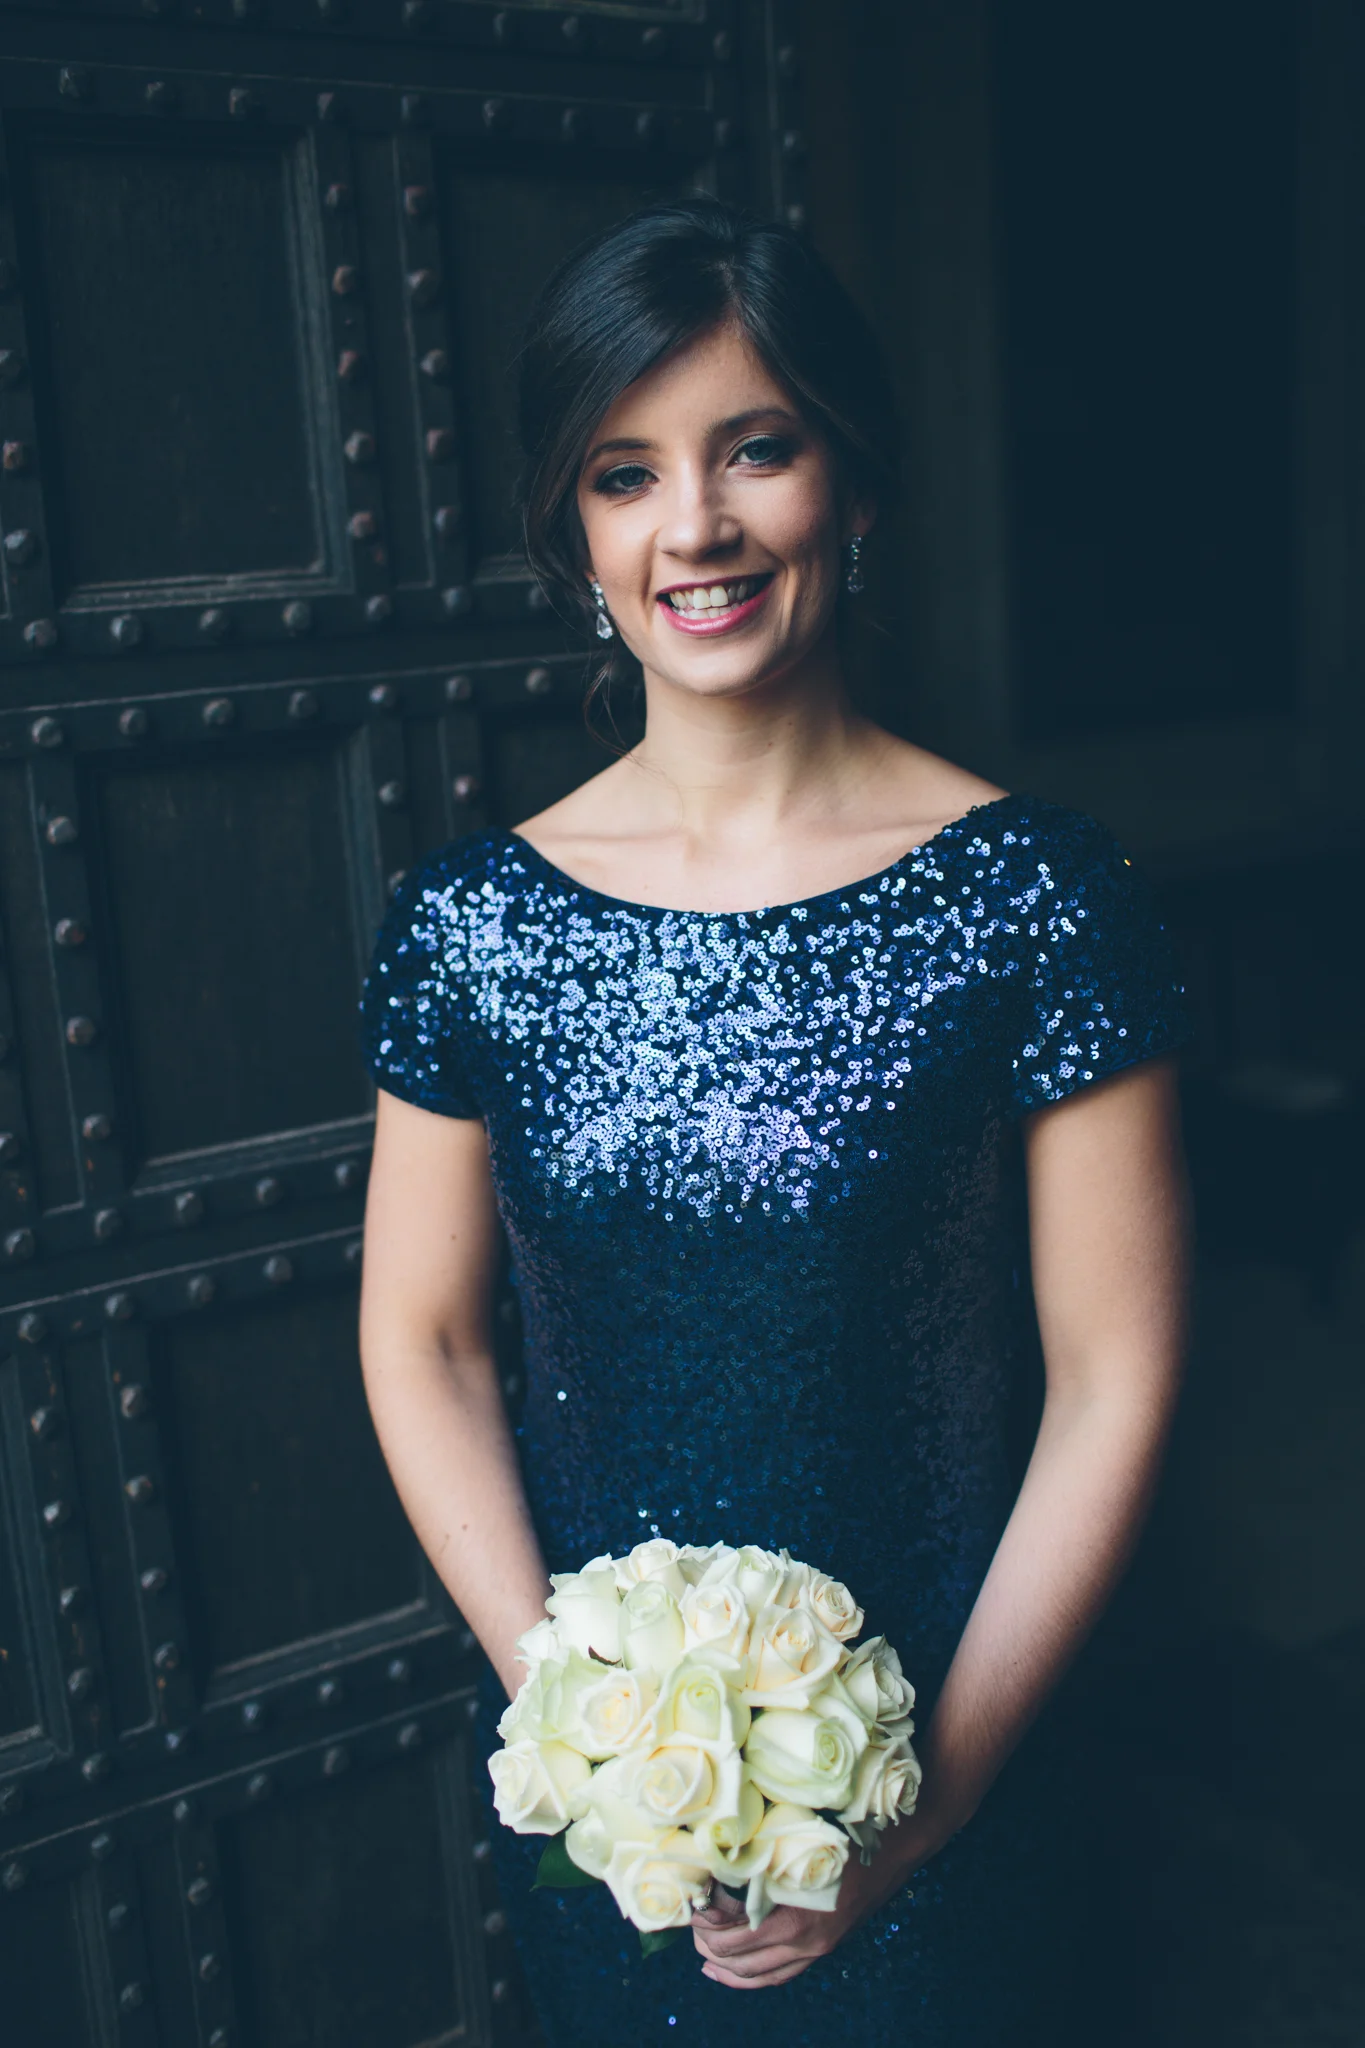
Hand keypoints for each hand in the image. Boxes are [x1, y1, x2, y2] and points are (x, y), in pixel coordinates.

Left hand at [691, 1802, 960, 1990]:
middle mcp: (804, 1941)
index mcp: (794, 1914)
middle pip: (736, 1959)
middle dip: (705, 1944)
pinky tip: (726, 1972)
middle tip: (690, 1919)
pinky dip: (748, 1979)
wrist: (898, 1842)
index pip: (730, 1935)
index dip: (702, 1921)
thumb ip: (763, 1850)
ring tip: (701, 1949)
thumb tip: (716, 1849)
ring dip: (722, 1966)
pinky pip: (778, 1977)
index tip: (688, 1899)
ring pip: (755, 1975)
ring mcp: (816, 1949)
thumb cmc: (846, 1828)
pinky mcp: (824, 1948)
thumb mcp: (799, 1835)